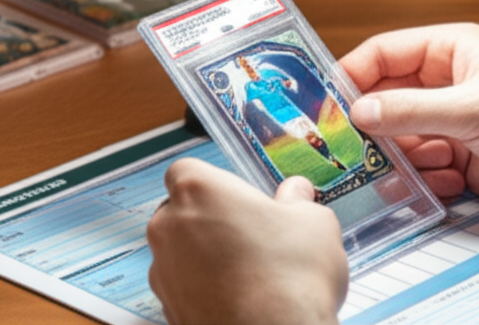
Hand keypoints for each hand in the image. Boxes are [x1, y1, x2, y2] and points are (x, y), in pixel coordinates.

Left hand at [147, 158, 346, 324]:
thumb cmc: (291, 277)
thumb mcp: (315, 223)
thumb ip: (299, 201)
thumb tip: (296, 193)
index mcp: (198, 190)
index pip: (186, 170)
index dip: (214, 183)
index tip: (241, 196)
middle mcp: (169, 226)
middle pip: (181, 211)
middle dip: (210, 220)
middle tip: (252, 234)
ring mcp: (163, 271)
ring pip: (181, 252)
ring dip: (207, 256)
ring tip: (252, 272)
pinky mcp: (167, 308)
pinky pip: (184, 288)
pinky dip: (205, 289)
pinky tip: (241, 297)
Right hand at [340, 24, 478, 227]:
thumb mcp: (472, 109)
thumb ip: (411, 110)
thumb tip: (358, 111)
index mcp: (450, 50)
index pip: (382, 54)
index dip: (351, 75)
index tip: (324, 104)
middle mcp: (445, 83)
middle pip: (385, 98)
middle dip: (370, 124)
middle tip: (345, 147)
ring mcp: (450, 121)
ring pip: (399, 137)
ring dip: (400, 157)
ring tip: (408, 171)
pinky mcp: (459, 158)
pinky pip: (421, 166)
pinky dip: (426, 178)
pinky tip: (451, 181)